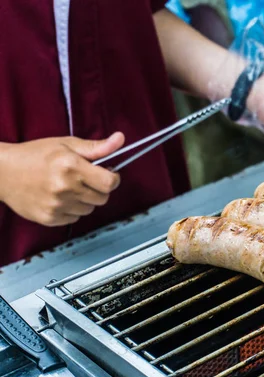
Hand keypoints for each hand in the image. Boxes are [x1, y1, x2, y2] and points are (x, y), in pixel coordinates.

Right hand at [0, 133, 124, 225]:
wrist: (2, 172)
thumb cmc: (35, 154)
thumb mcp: (66, 144)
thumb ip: (96, 147)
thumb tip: (121, 139)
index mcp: (71, 166)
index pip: (109, 182)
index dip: (112, 178)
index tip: (106, 173)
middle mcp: (65, 188)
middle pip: (103, 198)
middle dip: (99, 189)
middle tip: (85, 179)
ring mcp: (57, 205)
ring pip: (89, 209)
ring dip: (85, 200)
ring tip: (69, 187)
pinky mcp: (49, 218)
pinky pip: (75, 218)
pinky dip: (72, 209)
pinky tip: (59, 197)